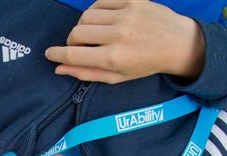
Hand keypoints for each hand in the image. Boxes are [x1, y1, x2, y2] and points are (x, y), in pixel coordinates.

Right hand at [45, 0, 205, 84]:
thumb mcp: (117, 76)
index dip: (57, 54)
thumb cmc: (146, 64)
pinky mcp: (132, 0)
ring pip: (86, 16)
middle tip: (79, 46)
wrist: (177, 43)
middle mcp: (118, 35)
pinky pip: (101, 2)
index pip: (73, 55)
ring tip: (93, 33)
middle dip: (71, 41)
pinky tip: (102, 19)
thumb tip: (60, 68)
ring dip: (83, 25)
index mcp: (114, 58)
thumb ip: (87, 73)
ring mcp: (126, 15)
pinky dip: (96, 11)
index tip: (50, 54)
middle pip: (76, 33)